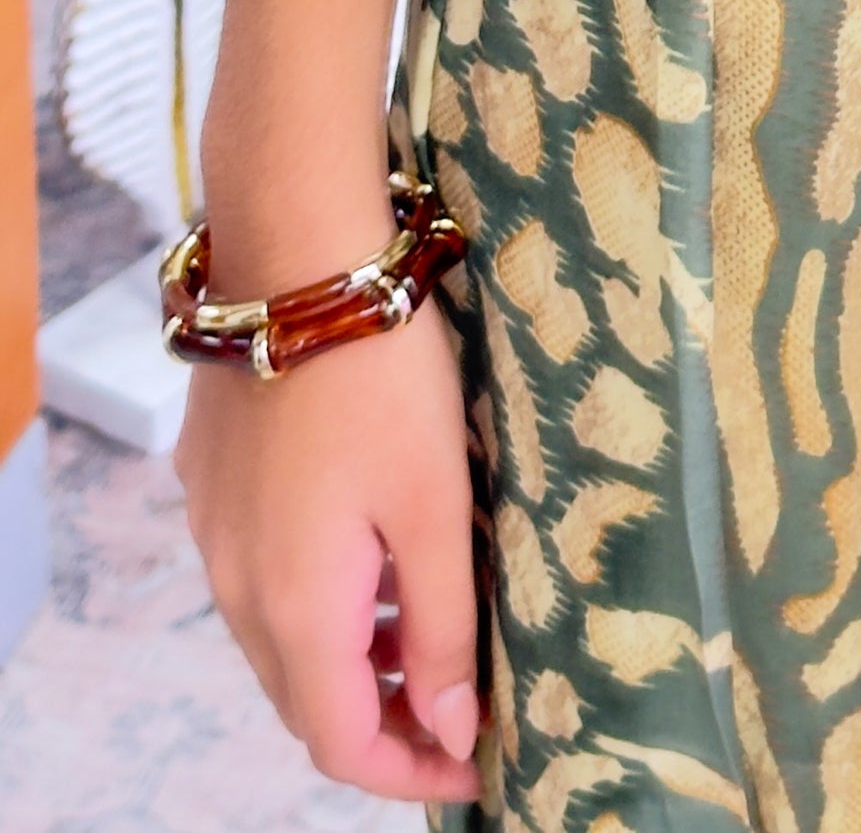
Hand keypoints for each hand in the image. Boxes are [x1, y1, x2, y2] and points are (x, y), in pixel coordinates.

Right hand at [176, 291, 481, 804]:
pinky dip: (319, 597)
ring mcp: (214, 532)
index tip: (481, 764)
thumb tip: (448, 729)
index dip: (412, 772)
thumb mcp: (435, 505)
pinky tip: (372, 555)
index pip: (341, 743)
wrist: (295, 254)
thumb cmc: (383, 379)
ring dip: (349, 658)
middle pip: (306, 699)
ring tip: (426, 637)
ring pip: (280, 636)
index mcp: (293, 607)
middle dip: (383, 723)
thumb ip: (441, 627)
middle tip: (462, 712)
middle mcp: (236, 586)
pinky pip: (261, 575)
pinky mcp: (213, 481)